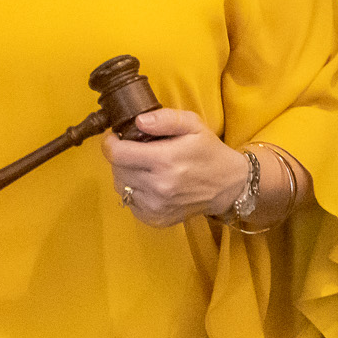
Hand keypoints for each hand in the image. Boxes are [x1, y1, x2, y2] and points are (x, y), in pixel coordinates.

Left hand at [103, 107, 248, 227]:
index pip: (117, 154)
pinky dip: (134, 191)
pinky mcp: (156, 219)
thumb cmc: (209, 151)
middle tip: (134, 150)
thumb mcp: (194, 125)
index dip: (109, 143)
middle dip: (120, 157)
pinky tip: (149, 184)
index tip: (114, 137)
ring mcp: (156, 206)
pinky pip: (130, 203)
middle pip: (117, 170)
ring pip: (121, 187)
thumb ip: (166, 119)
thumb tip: (139, 121)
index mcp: (165, 160)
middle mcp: (158, 186)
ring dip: (126, 174)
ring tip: (143, 167)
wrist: (228, 186)